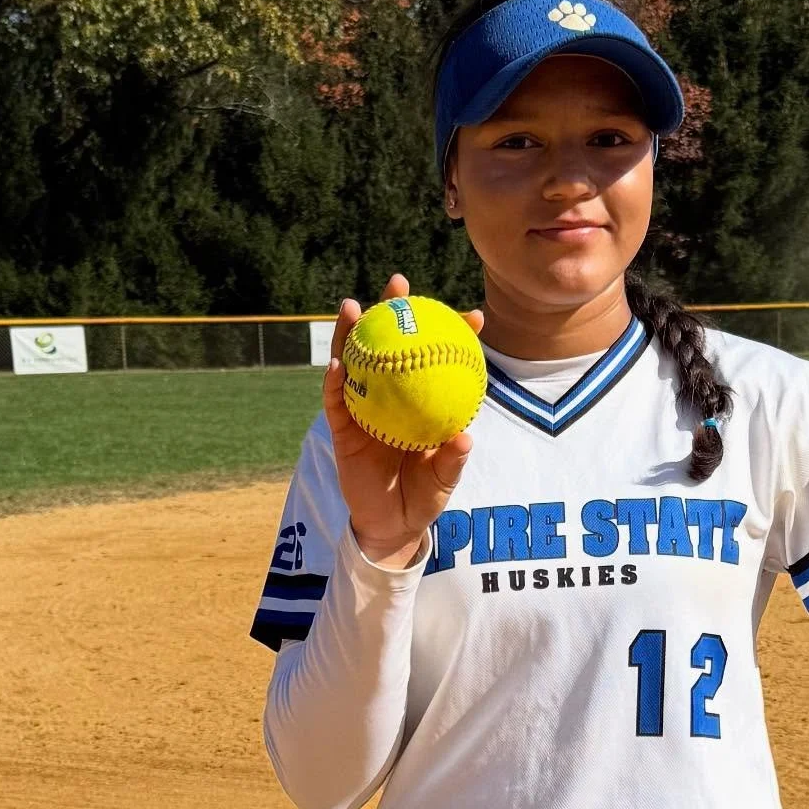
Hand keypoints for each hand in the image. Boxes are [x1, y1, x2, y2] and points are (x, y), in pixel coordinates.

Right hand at [322, 273, 484, 568]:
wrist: (392, 525)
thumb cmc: (423, 497)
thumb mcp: (443, 480)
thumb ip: (452, 460)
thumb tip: (465, 438)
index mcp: (420, 402)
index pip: (436, 360)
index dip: (453, 335)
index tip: (473, 316)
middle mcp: (391, 397)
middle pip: (391, 346)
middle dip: (392, 312)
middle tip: (399, 283)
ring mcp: (364, 408)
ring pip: (356, 362)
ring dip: (351, 333)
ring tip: (352, 306)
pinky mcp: (341, 428)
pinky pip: (336, 400)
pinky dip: (335, 380)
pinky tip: (338, 362)